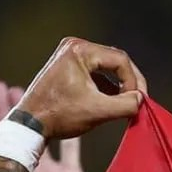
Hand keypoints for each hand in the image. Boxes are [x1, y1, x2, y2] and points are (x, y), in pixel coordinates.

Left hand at [17, 37, 147, 139]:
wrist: (30, 124)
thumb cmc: (60, 115)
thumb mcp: (98, 111)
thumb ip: (127, 105)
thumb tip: (141, 100)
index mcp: (80, 51)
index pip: (121, 60)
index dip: (135, 81)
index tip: (139, 101)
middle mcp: (75, 47)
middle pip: (116, 61)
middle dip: (129, 82)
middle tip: (138, 101)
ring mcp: (70, 55)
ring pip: (107, 67)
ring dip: (119, 86)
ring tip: (125, 104)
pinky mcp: (69, 66)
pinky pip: (97, 72)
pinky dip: (107, 87)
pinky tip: (112, 102)